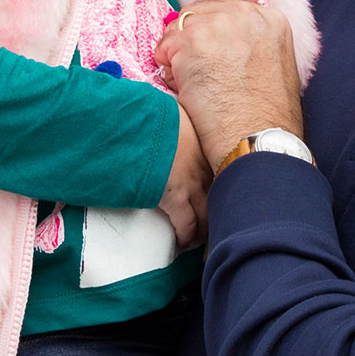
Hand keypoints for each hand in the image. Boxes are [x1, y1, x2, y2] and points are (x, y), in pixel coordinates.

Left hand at [154, 0, 304, 170]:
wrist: (259, 142)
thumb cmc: (269, 118)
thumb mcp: (276, 66)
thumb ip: (252, 45)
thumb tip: (221, 45)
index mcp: (270, 19)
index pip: (225, 12)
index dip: (212, 37)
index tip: (212, 60)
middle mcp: (246, 14)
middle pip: (199, 14)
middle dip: (193, 43)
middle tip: (201, 77)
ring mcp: (218, 25)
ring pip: (178, 30)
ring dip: (179, 57)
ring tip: (196, 88)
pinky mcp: (192, 41)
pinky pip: (164, 49)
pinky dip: (168, 72)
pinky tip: (188, 93)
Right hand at [157, 103, 210, 247]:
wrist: (131, 124)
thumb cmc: (146, 116)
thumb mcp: (172, 112)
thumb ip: (180, 123)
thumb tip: (175, 124)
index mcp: (204, 142)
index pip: (223, 171)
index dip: (221, 188)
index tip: (218, 198)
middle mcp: (204, 163)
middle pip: (220, 195)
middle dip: (217, 212)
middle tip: (212, 225)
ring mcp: (192, 181)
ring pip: (207, 214)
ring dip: (202, 230)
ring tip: (196, 240)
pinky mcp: (176, 198)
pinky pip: (187, 225)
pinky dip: (186, 237)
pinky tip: (181, 243)